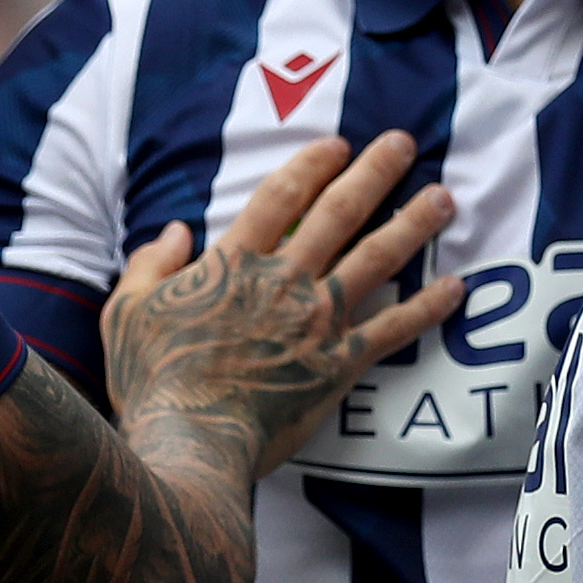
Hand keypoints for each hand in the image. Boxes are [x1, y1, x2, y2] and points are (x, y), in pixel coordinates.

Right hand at [102, 128, 462, 483]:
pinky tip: (456, 286)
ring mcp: (317, 321)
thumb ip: (149, 265)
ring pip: (376, 259)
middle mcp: (284, 280)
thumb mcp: (126, 312)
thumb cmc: (152, 380)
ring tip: (444, 198)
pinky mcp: (339, 365)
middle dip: (375, 172)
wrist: (189, 440)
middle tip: (404, 142)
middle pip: (339, 212)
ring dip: (413, 224)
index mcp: (234, 261)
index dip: (312, 164)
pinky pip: (393, 330)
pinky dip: (427, 307)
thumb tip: (174, 231)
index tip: (337, 143)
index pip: (281, 196)